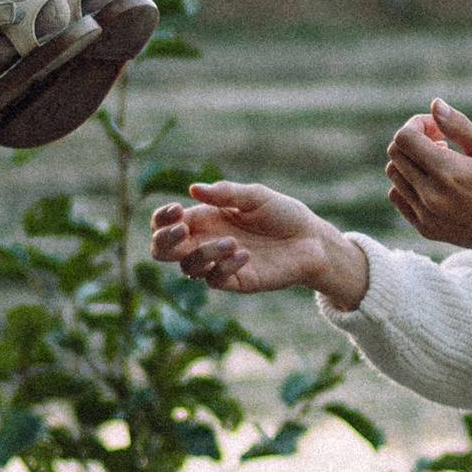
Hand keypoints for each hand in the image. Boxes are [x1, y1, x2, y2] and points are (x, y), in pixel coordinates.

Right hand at [150, 182, 370, 306]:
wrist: (311, 239)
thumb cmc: (282, 214)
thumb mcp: (255, 196)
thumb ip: (225, 193)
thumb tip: (193, 189)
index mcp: (203, 219)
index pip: (164, 224)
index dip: (160, 219)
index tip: (176, 210)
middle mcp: (205, 242)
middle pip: (162, 251)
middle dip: (164, 241)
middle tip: (182, 229)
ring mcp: (218, 264)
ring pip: (188, 267)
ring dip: (204, 253)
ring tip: (233, 241)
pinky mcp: (235, 281)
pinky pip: (214, 280)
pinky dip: (225, 267)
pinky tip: (245, 254)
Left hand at [385, 100, 471, 284]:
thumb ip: (460, 127)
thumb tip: (434, 104)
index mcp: (449, 173)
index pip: (405, 138)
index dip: (416, 124)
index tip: (436, 126)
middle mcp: (432, 197)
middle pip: (396, 154)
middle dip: (412, 139)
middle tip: (440, 139)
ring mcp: (426, 216)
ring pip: (394, 175)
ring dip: (410, 161)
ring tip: (440, 161)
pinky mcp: (426, 230)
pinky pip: (399, 198)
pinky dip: (408, 184)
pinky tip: (434, 181)